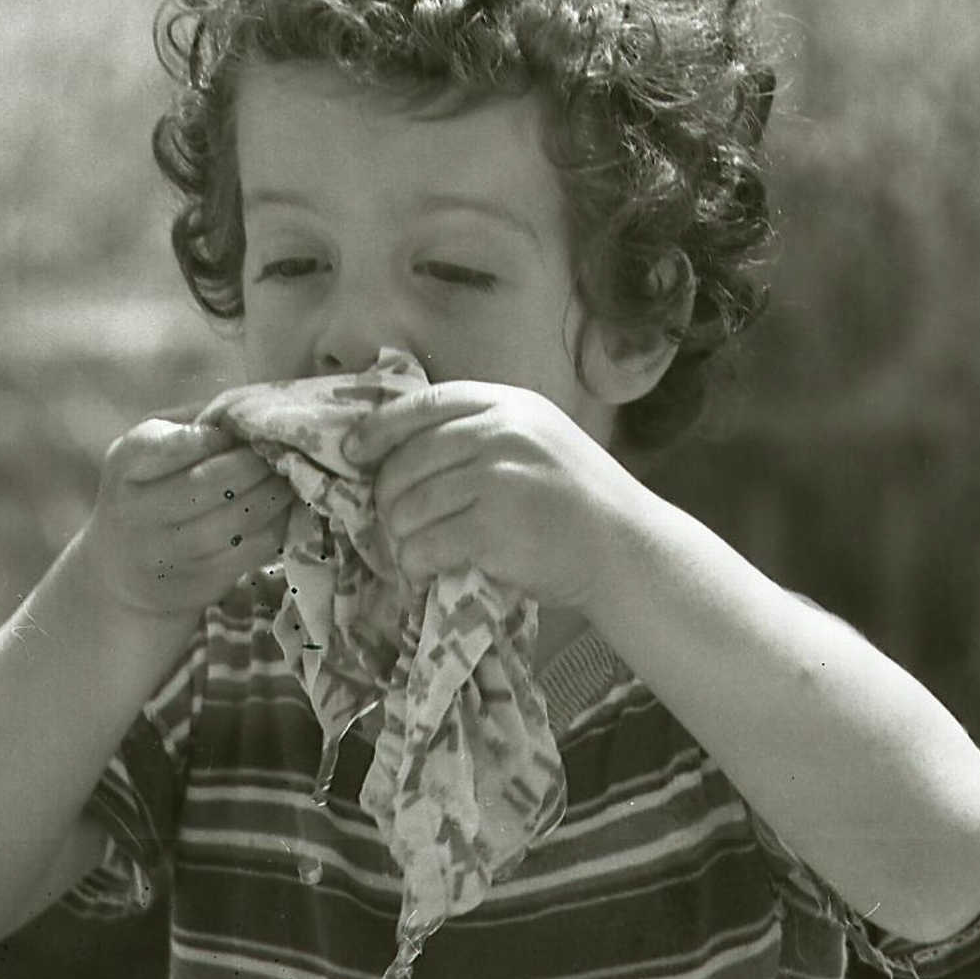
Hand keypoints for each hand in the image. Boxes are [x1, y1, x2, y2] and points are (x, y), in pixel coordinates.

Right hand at [76, 407, 292, 622]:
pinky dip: (276, 526)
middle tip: (280, 451)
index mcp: (125, 464)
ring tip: (288, 477)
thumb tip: (249, 412)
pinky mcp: (197, 583)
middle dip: (256, 463)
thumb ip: (193, 423)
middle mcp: (137, 511)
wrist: (120, 570)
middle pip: (210, 482)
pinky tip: (281, 510)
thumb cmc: (147, 488)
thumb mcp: (149, 445)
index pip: (169, 444)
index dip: (214, 436)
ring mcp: (166, 553)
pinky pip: (250, 550)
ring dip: (274, 495)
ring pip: (236, 520)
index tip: (238, 432)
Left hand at [348, 382, 634, 608]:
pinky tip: (426, 574)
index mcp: (509, 404)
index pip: (426, 404)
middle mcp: (501, 432)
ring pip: (409, 506)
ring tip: (413, 554)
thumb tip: (399, 449)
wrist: (627, 549)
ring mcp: (497, 478)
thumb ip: (484, 433)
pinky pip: (425, 545)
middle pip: (408, 460)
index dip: (380, 427)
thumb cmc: (578, 502)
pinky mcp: (493, 528)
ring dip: (400, 538)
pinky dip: (416, 566)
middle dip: (387, 497)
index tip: (352, 451)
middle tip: (391, 524)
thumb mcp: (538, 440)